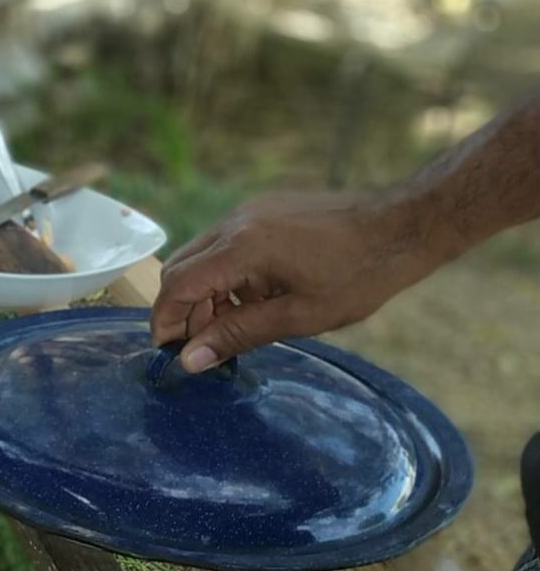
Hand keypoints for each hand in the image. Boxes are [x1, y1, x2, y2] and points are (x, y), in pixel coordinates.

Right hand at [149, 191, 438, 371]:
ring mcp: (250, 212)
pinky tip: (257, 295)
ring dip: (206, 293)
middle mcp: (236, 223)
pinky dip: (225, 275)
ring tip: (238, 322)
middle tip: (206, 343)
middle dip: (182, 309)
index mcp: (242, 248)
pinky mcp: (265, 209)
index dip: (165, 321)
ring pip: (201, 256)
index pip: (177, 285)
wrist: (405, 224)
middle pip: (180, 268)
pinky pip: (225, 244)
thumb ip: (237, 335)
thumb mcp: (298, 317)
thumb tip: (190, 360)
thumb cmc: (359, 275)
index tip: (171, 352)